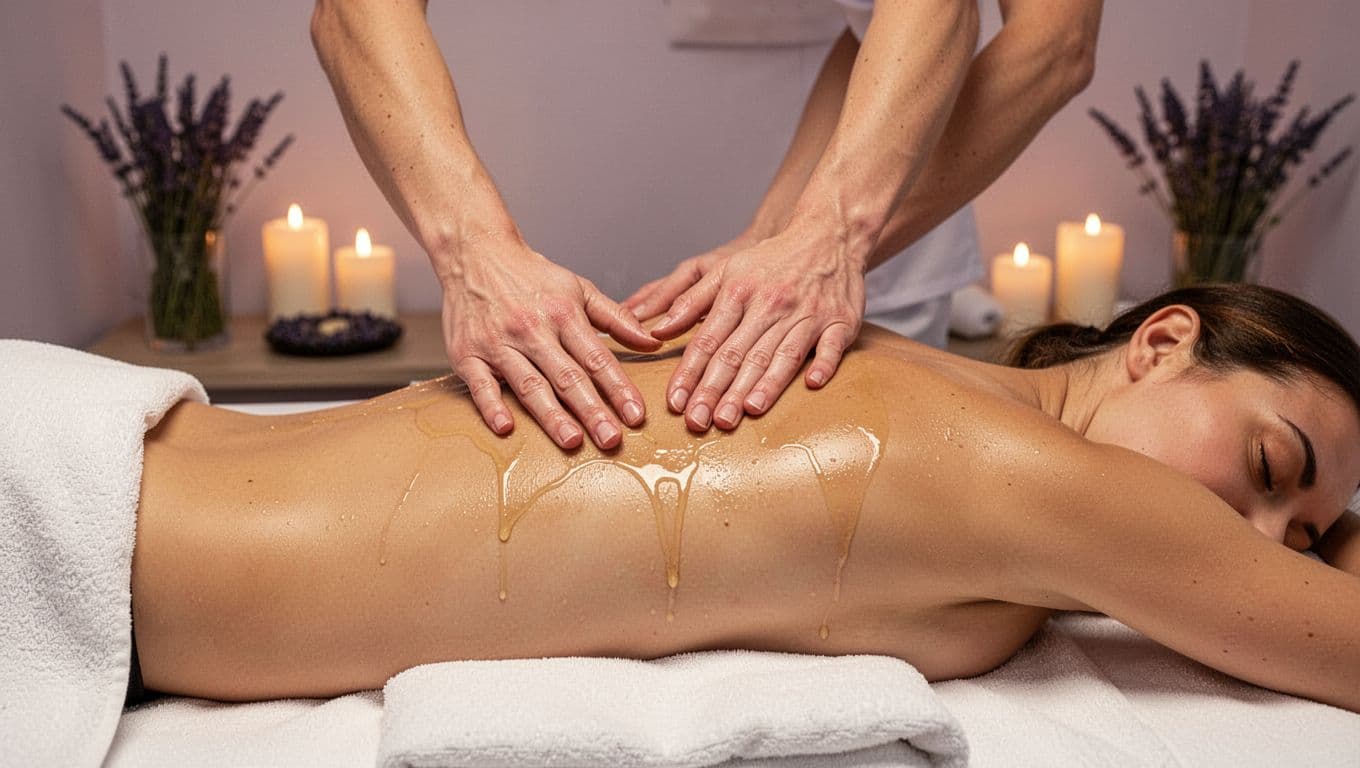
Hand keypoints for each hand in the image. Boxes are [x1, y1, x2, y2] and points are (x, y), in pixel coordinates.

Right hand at [440, 234, 659, 449]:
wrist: (475, 253)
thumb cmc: (531, 276)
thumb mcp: (579, 288)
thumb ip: (616, 317)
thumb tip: (652, 341)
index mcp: (563, 314)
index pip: (597, 358)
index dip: (618, 388)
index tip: (636, 416)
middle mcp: (532, 330)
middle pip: (567, 376)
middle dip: (591, 410)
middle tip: (611, 439)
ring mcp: (498, 343)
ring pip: (529, 384)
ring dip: (550, 414)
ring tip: (571, 441)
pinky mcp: (467, 354)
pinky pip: (480, 385)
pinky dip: (491, 405)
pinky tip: (506, 427)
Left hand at [647, 222, 865, 431]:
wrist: (827, 235)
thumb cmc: (771, 260)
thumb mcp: (725, 270)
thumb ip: (690, 301)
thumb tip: (658, 331)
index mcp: (739, 293)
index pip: (708, 340)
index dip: (690, 373)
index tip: (675, 402)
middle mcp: (771, 305)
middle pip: (740, 354)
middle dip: (717, 390)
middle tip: (700, 421)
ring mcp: (807, 314)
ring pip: (780, 356)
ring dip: (762, 386)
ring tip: (743, 413)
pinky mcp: (839, 321)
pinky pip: (830, 346)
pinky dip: (822, 363)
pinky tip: (811, 384)